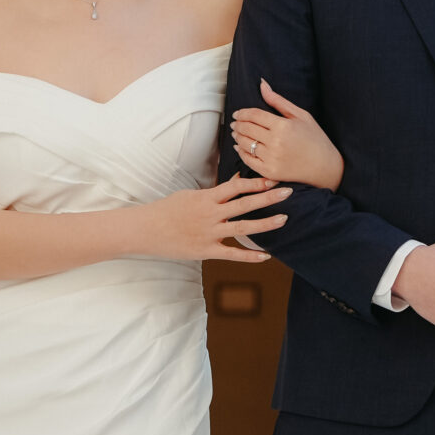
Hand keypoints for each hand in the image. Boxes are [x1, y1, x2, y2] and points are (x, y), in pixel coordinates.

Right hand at [141, 176, 290, 262]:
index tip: (273, 178)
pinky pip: (232, 254)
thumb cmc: (168, 210)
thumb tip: (236, 182)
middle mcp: (210, 214)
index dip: (256, 182)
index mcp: (206, 198)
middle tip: (288, 192)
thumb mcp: (190, 194)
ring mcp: (209, 234)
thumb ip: (214, 192)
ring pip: (243, 228)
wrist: (146, 230)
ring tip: (284, 219)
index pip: (236, 186)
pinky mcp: (206, 251)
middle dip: (268, 197)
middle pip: (244, 204)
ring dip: (266, 224)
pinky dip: (250, 256)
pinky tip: (267, 256)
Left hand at [230, 80, 343, 191]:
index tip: (238, 113)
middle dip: (238, 124)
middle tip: (235, 122)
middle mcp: (276, 143)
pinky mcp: (270, 172)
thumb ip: (278, 101)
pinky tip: (240, 147)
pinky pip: (248, 161)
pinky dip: (241, 153)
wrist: (326, 167)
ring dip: (237, 137)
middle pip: (247, 129)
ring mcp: (272, 159)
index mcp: (283, 126)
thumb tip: (262, 84)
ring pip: (245, 144)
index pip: (254, 115)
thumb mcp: (301, 115)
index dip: (242, 113)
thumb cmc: (316, 139)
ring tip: (236, 133)